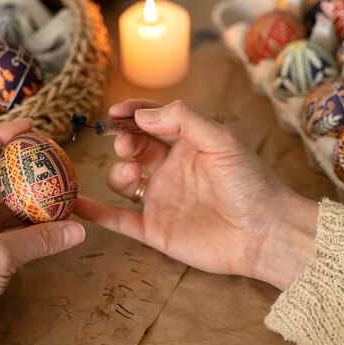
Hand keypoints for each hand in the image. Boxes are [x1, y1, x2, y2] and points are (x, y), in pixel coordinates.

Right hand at [75, 100, 317, 289]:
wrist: (265, 233)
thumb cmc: (250, 183)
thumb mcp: (221, 140)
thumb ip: (183, 120)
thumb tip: (142, 115)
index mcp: (188, 146)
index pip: (152, 122)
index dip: (132, 113)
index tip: (115, 111)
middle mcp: (171, 171)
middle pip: (134, 148)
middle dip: (124, 140)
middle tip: (128, 144)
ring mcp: (161, 200)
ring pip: (124, 181)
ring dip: (118, 172)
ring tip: (133, 172)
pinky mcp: (155, 230)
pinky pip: (119, 220)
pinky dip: (97, 212)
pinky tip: (78, 202)